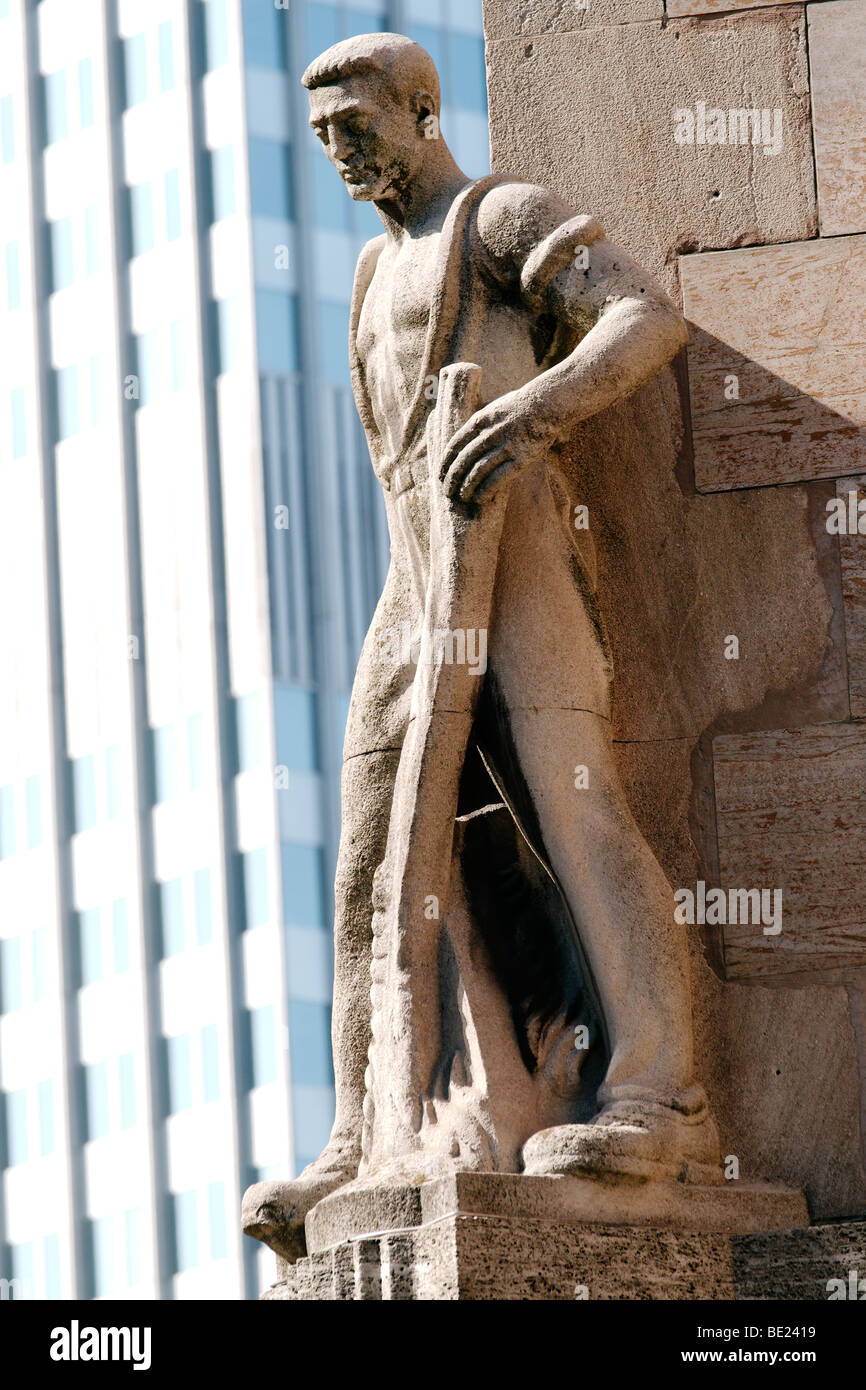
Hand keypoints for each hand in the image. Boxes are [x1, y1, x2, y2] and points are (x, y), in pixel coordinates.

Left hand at [438, 388, 555, 504]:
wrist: (546, 404)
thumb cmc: (519, 407)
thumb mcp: (493, 408)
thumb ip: (479, 424)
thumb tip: (465, 439)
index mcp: (479, 421)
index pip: (455, 445)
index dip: (445, 463)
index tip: (440, 475)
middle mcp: (489, 434)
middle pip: (463, 461)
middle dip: (452, 479)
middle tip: (446, 491)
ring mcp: (505, 447)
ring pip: (478, 471)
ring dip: (466, 487)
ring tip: (461, 497)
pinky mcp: (520, 459)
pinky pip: (498, 478)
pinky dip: (485, 490)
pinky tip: (479, 498)